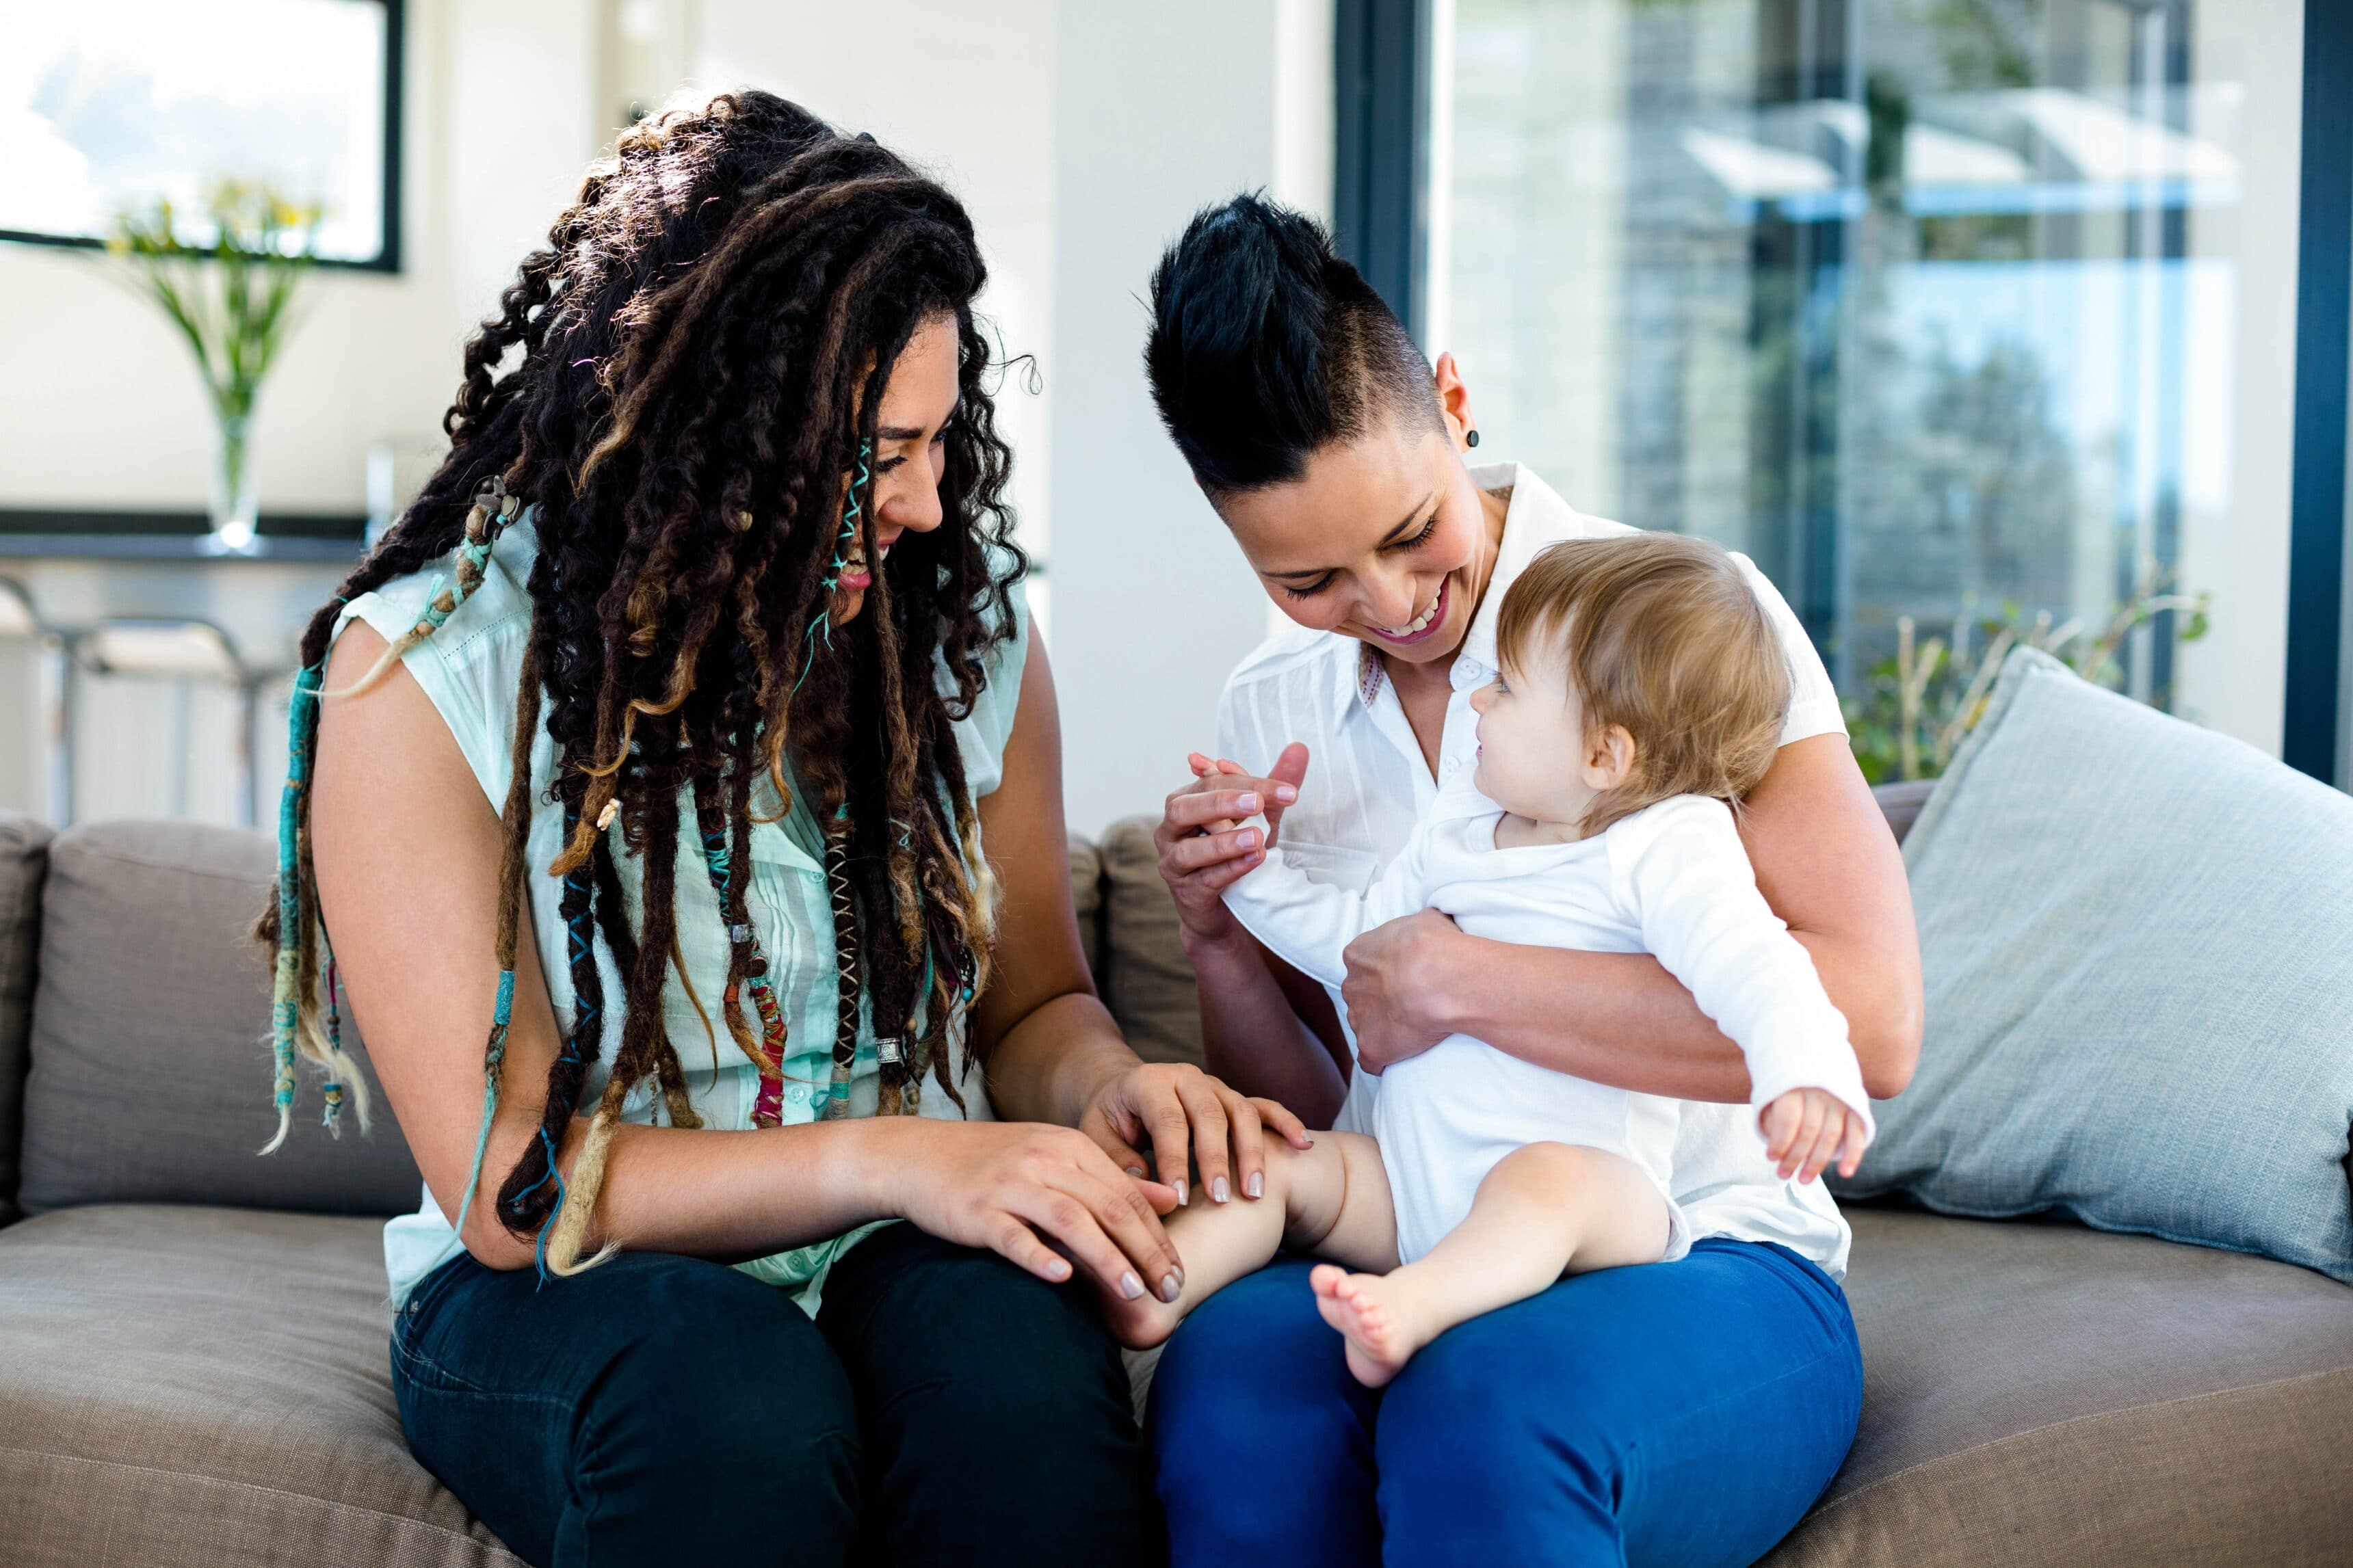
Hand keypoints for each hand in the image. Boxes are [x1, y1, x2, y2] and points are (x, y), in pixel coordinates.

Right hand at [891, 1119, 1189, 1303]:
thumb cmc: (994, 1163)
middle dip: (1147, 1251)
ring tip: (1134, 1291)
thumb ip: (1113, 1178)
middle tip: (1172, 1289)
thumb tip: (1169, 1198)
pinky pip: (1013, 1235)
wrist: (919, 1156)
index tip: (1181, 1273)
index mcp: (1070, 1148)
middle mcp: (1046, 1162)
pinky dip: (1039, 1256)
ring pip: (1070, 1221)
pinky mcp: (978, 1211)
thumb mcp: (1056, 1158)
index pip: (1128, 1194)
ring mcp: (1011, 1185)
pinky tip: (1062, 1278)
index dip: (1160, 1235)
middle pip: (1109, 1207)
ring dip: (1107, 1257)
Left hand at [1079, 1059, 1312, 1207]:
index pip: (1168, 1120)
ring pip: (1242, 1112)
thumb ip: (1117, 1160)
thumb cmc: (1109, 1120)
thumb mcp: (1096, 1136)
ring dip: (1252, 1151)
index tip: (1180, 1198)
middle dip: (1218, 1159)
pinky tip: (1304, 1144)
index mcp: (1149, 1082)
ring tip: (1255, 1192)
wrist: (1122, 1091)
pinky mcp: (1233, 1097)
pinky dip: (1285, 1122)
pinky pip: (1264, 1106)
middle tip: (1221, 1200)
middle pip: (1211, 1114)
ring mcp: (1215, 1086)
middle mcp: (1186, 1078)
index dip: (1175, 1159)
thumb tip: (1151, 1186)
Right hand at [1155, 744, 1308, 944]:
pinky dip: (1230, 869)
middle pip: (1184, 808)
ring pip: (1189, 849)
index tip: (1288, 791)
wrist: (1225, 907)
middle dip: (1220, 803)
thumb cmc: (1236, 853)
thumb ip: (1274, 784)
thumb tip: (1299, 748)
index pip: (1211, 782)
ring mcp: (1173, 862)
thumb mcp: (1260, 816)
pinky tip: (1255, 860)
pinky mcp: (1186, 892)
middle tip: (1256, 802)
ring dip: (1224, 842)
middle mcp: (1170, 829)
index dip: (1248, 783)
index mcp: (1186, 801)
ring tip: (1257, 837)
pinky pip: (1204, 879)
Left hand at [1339, 909, 1469, 1073]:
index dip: (1385, 973)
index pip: (1364, 965)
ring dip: (1384, 1029)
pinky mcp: (1371, 1047)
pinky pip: (1370, 1060)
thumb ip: (1417, 926)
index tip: (1405, 977)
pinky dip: (1381, 1061)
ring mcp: (1359, 1018)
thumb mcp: (1428, 919)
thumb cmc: (1435, 945)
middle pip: (1361, 995)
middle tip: (1411, 1003)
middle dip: (1381, 1000)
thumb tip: (1428, 924)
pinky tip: (1398, 1059)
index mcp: (1359, 954)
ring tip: (1415, 1029)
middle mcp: (1352, 985)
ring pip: (1365, 1025)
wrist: (1440, 978)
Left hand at [1758, 1088, 1868, 1182]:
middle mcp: (1820, 1092)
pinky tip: (1845, 1173)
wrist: (1816, 1061)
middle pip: (1809, 1131)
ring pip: (1831, 1136)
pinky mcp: (1856, 1108)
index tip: (1771, 1157)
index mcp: (1795, 1086)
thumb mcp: (1773, 1095)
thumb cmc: (1789, 1087)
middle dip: (1795, 1157)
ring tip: (1804, 1179)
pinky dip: (1853, 1155)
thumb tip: (1777, 1152)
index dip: (1779, 1141)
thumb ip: (1772, 1120)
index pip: (1788, 1118)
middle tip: (1783, 1174)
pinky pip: (1857, 1134)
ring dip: (1817, 1162)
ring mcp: (1840, 1101)